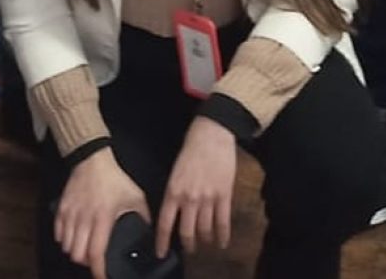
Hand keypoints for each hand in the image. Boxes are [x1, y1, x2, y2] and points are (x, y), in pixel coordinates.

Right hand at [54, 148, 149, 278]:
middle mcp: (84, 219)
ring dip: (75, 252)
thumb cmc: (114, 179)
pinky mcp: (61, 209)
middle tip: (94, 261)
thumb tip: (150, 233)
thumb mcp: (135, 196)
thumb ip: (143, 216)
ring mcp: (70, 214)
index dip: (98, 271)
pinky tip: (73, 238)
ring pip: (66, 246)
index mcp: (103, 218)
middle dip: (86, 263)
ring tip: (84, 249)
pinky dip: (64, 241)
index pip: (96, 253)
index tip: (103, 278)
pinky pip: (58, 234)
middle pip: (77, 255)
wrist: (92, 159)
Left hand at [155, 116, 236, 258]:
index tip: (161, 252)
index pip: (165, 223)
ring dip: (204, 240)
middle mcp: (189, 198)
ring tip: (205, 243)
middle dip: (188, 244)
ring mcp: (208, 198)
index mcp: (173, 190)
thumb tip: (173, 210)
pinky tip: (222, 243)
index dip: (162, 242)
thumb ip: (174, 191)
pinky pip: (223, 222)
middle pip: (186, 232)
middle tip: (189, 248)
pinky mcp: (224, 195)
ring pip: (204, 229)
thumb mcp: (175, 170)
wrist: (211, 133)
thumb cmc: (192, 147)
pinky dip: (222, 236)